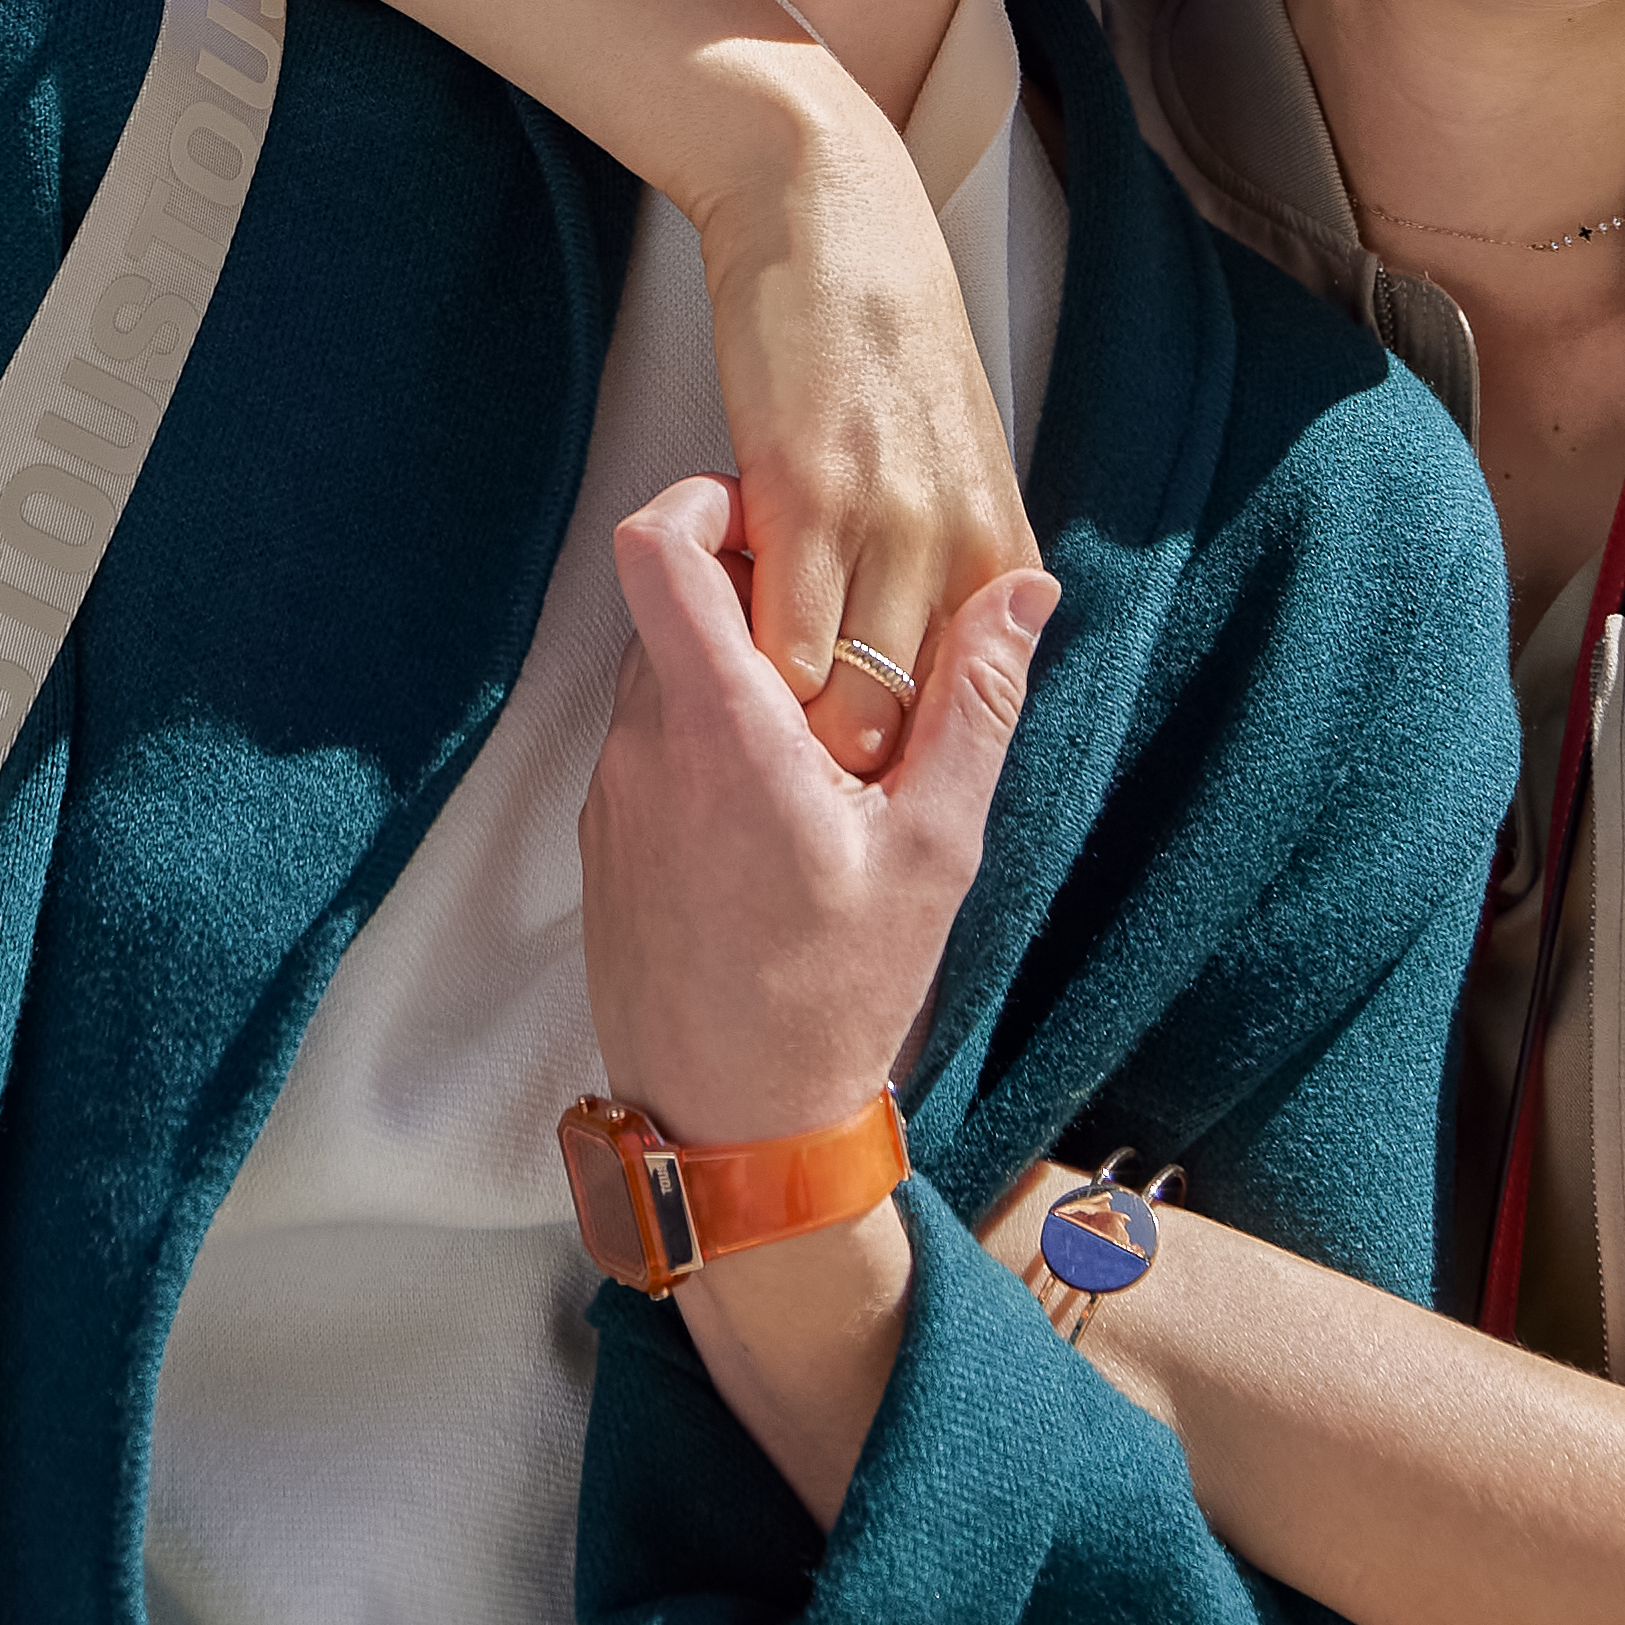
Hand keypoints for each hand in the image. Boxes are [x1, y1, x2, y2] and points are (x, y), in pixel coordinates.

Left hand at [581, 476, 1055, 1148]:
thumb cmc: (836, 992)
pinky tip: (781, 812)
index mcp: (716, 729)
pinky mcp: (604, 843)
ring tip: (826, 743)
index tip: (776, 512)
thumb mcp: (934, 847)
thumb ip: (974, 705)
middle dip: (754, 598)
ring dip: (735, 680)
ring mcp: (611, 797)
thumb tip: (1019, 592)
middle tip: (844, 644)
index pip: (655, 548)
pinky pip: (649, 747)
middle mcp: (641, 748)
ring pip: (661, 678)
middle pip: (671, 605)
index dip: (703, 497)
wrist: (733, 1127)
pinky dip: (707, 744)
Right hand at [689, 75, 1034, 779]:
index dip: (901, 761)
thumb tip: (929, 660)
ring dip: (785, 730)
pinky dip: (743, 666)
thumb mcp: (954, 464)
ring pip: (844, 706)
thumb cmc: (882, 343)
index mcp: (1000, 551)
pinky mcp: (805, 496)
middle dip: (840, 767)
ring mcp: (890, 527)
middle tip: (776, 776)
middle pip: (904, 727)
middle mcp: (962, 550)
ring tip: (734, 723)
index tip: (845, 783)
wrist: (835, 220)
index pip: (969, 713)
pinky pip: (781, 639)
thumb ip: (952, 566)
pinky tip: (711, 644)